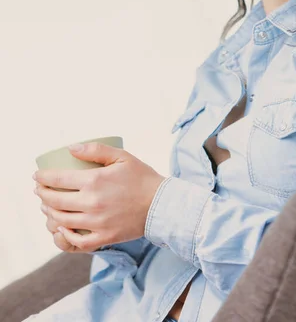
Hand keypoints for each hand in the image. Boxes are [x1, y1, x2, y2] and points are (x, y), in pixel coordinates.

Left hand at [33, 142, 165, 251]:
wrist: (162, 205)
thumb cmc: (142, 178)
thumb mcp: (122, 156)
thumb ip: (96, 150)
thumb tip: (71, 148)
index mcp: (95, 181)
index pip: (57, 179)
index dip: (43, 177)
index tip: (37, 176)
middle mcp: (92, 203)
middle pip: (54, 201)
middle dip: (42, 194)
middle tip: (40, 190)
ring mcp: (96, 223)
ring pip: (61, 221)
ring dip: (49, 213)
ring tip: (47, 207)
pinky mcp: (103, 238)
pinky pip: (76, 242)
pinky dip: (64, 236)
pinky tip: (61, 227)